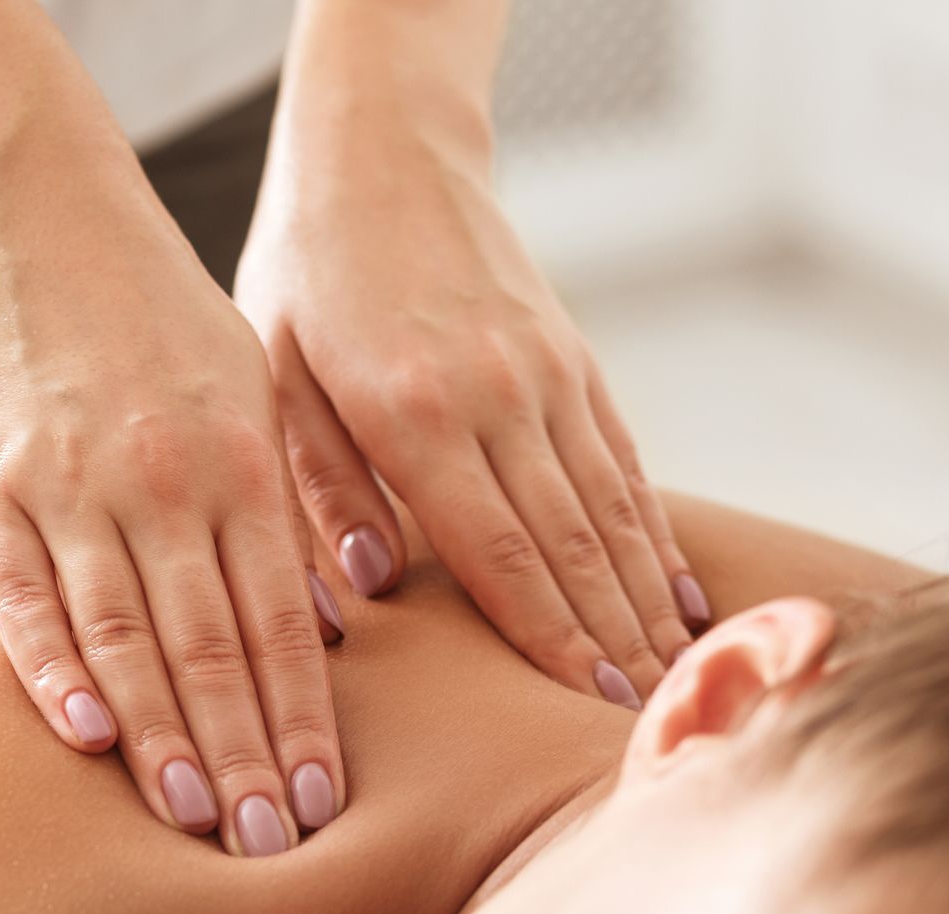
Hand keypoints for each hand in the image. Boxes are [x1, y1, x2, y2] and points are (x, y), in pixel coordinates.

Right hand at [0, 163, 345, 854]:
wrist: (35, 214)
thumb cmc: (161, 319)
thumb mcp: (250, 393)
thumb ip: (281, 510)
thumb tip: (325, 628)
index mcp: (242, 463)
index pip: (281, 621)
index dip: (302, 718)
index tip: (324, 803)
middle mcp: (164, 481)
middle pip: (212, 645)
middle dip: (245, 754)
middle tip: (269, 847)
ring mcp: (69, 484)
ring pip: (126, 632)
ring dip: (162, 735)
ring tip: (193, 818)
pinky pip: (22, 593)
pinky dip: (53, 666)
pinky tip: (86, 735)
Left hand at [236, 103, 709, 707]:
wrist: (384, 155)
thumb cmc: (307, 273)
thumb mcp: (274, 370)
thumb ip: (319, 479)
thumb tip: (366, 583)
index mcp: (415, 411)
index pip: (499, 550)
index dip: (551, 636)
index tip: (590, 706)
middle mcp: (500, 397)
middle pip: (571, 543)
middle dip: (612, 640)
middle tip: (644, 724)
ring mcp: (547, 376)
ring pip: (610, 508)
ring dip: (643, 599)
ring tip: (674, 677)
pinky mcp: (572, 359)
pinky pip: (623, 460)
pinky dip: (652, 531)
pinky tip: (674, 588)